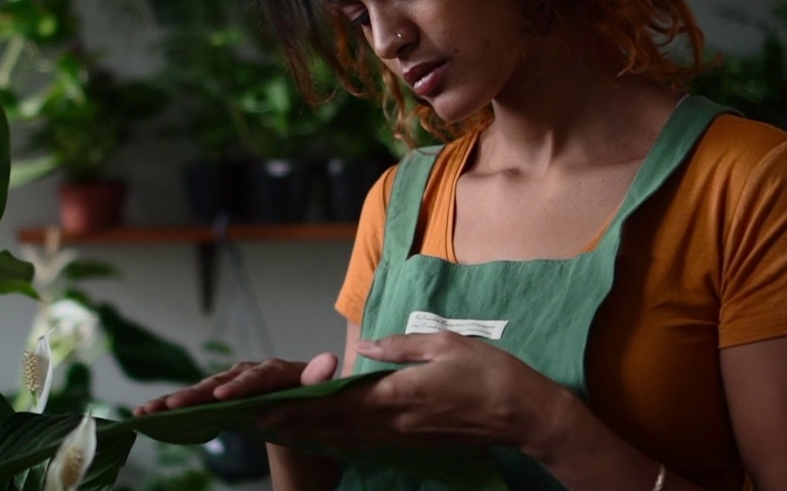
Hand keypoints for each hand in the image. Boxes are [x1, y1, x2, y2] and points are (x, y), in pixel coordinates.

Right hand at [133, 352, 339, 415]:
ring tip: (150, 409)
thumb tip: (329, 359)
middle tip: (174, 404)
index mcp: (280, 371)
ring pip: (204, 390)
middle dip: (197, 394)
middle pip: (223, 382)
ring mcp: (234, 384)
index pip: (259, 376)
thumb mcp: (325, 396)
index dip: (240, 386)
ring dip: (176, 400)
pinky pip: (197, 402)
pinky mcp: (222, 398)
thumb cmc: (321, 406)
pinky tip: (145, 413)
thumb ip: (319, 379)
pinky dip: (173, 407)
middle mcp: (252, 373)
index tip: (222, 397)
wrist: (313, 416)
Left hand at [259, 332, 574, 454]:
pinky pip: (370, 442)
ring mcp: (406, 437)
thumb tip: (365, 350)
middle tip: (261, 422)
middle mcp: (395, 423)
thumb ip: (401, 347)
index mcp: (398, 395)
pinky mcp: (416, 443)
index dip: (302, 405)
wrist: (525, 416)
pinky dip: (342, 440)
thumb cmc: (490, 373)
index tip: (271, 405)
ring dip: (314, 435)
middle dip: (297, 424)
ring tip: (283, 432)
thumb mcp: (446, 344)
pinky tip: (330, 439)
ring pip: (349, 438)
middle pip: (335, 425)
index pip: (338, 402)